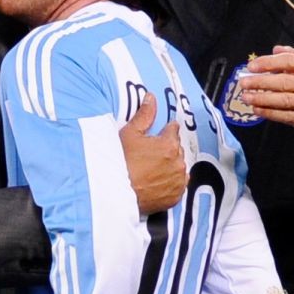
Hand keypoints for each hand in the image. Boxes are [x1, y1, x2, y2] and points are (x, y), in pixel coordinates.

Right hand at [119, 93, 187, 213]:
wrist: (116, 194)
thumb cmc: (121, 163)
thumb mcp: (129, 134)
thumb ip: (144, 115)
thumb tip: (151, 97)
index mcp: (169, 144)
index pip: (173, 130)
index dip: (163, 132)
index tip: (155, 137)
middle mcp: (178, 162)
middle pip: (176, 149)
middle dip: (166, 149)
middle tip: (148, 155)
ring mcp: (178, 180)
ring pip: (178, 167)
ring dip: (169, 166)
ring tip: (151, 170)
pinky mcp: (175, 196)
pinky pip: (177, 185)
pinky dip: (170, 182)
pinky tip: (155, 182)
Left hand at [239, 46, 293, 130]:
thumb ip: (292, 55)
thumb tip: (275, 49)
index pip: (290, 62)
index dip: (269, 63)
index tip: (251, 66)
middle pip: (284, 82)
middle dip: (261, 82)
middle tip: (243, 83)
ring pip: (284, 100)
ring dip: (262, 99)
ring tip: (245, 97)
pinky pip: (285, 116)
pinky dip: (269, 113)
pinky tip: (256, 109)